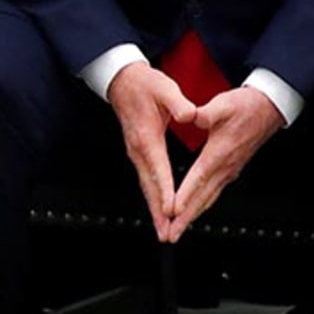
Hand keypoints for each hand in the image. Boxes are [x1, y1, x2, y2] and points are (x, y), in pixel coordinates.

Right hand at [106, 61, 196, 241]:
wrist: (121, 80)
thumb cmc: (144, 84)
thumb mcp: (164, 87)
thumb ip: (179, 102)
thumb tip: (191, 114)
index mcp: (147, 136)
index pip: (159, 168)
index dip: (166, 190)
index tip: (171, 209)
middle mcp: (138, 149)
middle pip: (149, 186)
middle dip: (158, 212)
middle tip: (166, 233)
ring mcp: (136, 153)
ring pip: (146, 187)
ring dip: (154, 210)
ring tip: (163, 229)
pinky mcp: (138, 153)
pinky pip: (145, 180)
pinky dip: (152, 197)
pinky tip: (158, 208)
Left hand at [161, 87, 284, 242]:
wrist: (269, 108)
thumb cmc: (246, 106)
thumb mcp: (222, 105)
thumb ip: (204, 113)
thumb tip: (189, 116)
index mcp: (219, 153)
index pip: (198, 179)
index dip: (185, 196)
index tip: (172, 211)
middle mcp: (225, 167)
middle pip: (202, 198)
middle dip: (185, 219)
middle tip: (170, 234)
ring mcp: (229, 171)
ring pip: (208, 199)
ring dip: (192, 216)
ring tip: (178, 229)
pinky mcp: (231, 169)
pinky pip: (213, 193)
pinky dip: (201, 205)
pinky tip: (194, 210)